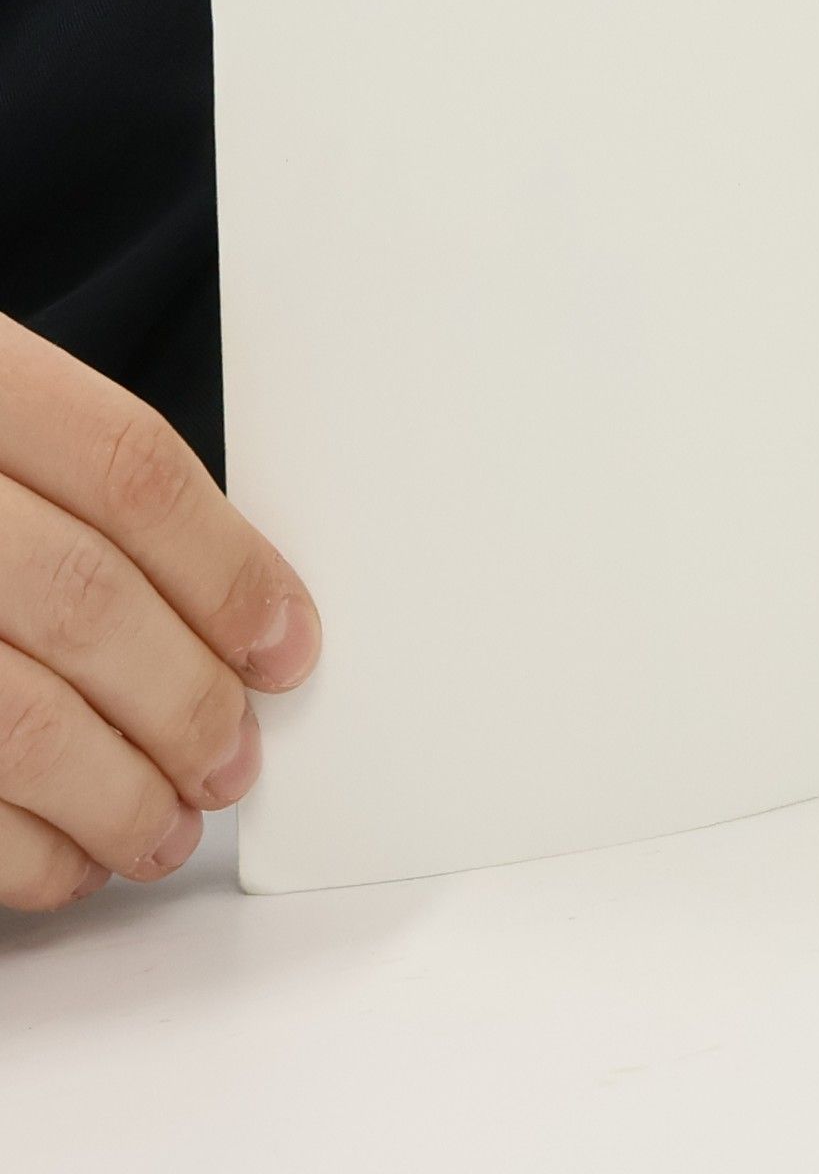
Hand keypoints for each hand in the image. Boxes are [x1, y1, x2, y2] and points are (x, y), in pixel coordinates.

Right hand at [0, 315, 320, 911]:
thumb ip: (76, 494)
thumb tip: (233, 611)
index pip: (130, 468)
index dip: (228, 567)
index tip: (285, 643)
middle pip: (85, 599)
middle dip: (184, 698)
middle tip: (233, 755)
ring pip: (18, 718)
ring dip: (116, 794)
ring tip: (164, 825)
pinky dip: (23, 850)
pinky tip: (66, 856)